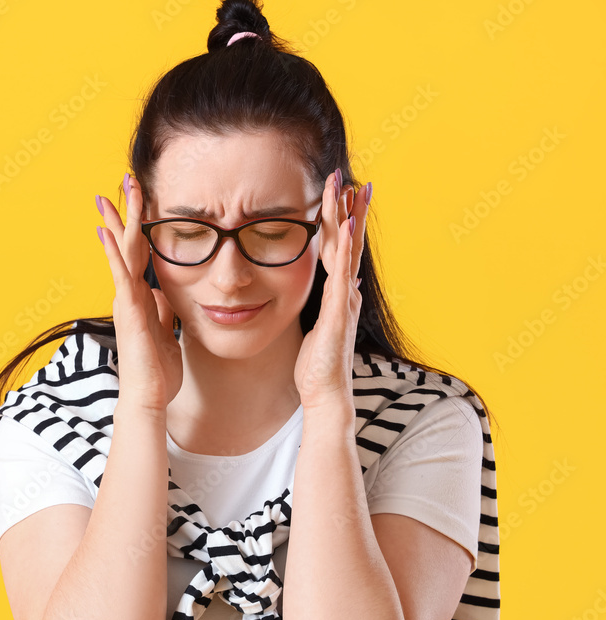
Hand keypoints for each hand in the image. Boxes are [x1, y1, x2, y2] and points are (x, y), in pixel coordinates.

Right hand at [96, 174, 182, 411]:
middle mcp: (130, 293)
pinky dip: (112, 251)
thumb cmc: (159, 371)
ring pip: (123, 251)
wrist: (151, 396)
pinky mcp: (127, 310)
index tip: (139, 202)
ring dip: (119, 220)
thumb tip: (163, 291)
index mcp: (142, 297)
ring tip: (114, 191)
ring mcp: (126, 300)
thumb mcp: (168, 332)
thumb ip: (163, 310)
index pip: (140, 253)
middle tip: (126, 179)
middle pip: (128, 244)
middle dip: (126, 211)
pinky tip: (104, 230)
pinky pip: (120, 274)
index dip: (138, 226)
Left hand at [293, 169, 369, 409]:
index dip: (341, 221)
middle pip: (349, 242)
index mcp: (338, 293)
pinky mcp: (339, 312)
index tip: (341, 193)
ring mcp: (345, 299)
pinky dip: (344, 250)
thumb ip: (327, 304)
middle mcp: (346, 291)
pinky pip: (341, 274)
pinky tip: (346, 229)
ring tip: (352, 189)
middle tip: (351, 177)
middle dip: (349, 209)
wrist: (325, 393)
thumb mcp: (317, 326)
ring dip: (349, 219)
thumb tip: (342, 286)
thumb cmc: (317, 364)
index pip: (340, 248)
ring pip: (348, 251)